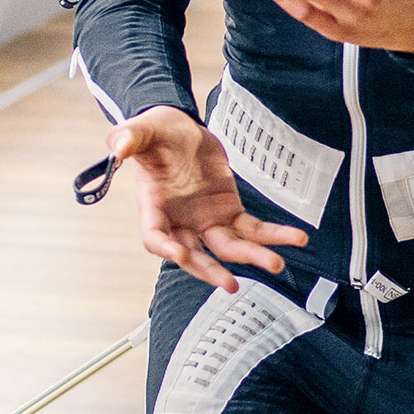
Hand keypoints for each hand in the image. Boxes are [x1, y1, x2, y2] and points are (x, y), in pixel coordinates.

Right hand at [108, 107, 307, 290]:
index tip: (181, 255)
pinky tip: (295, 238)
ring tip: (276, 264)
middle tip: (228, 283)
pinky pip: (252, 229)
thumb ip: (128, 138)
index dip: (167, 249)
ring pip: (229, 248)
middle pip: (194, 254)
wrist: (178, 130)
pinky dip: (273, 235)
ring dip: (252, 257)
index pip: (155, 238)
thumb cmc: (154, 133)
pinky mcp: (229, 212)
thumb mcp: (140, 131)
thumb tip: (119, 145)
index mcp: (153, 208)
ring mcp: (206, 221)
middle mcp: (180, 222)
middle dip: (211, 270)